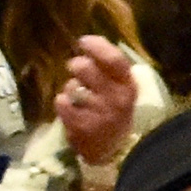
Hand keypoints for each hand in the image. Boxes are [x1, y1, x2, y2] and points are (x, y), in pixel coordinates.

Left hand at [57, 35, 141, 170]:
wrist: (114, 151)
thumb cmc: (114, 111)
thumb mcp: (120, 88)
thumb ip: (107, 66)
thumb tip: (87, 40)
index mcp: (128, 86)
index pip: (113, 59)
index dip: (96, 46)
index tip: (83, 42)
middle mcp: (117, 99)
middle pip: (84, 67)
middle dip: (77, 67)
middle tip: (80, 74)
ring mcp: (99, 114)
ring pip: (71, 86)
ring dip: (71, 89)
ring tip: (79, 99)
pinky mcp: (82, 127)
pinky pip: (61, 102)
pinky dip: (63, 104)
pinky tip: (73, 111)